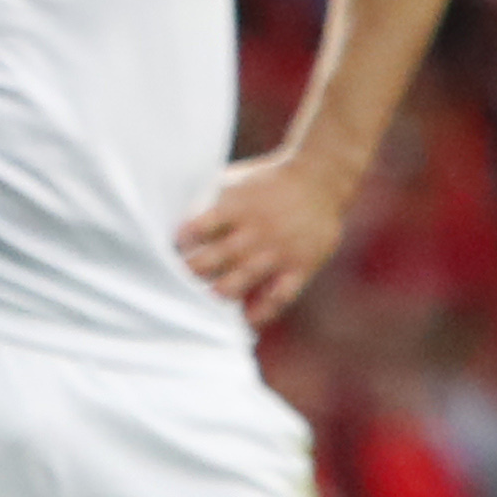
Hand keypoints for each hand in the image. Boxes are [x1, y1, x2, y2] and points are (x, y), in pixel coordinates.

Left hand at [175, 150, 356, 328]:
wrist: (320, 178)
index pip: (198, 230)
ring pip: (240, 282)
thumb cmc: (268, 182)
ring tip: (212, 294)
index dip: (183, 243)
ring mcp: (278, 251)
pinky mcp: (301, 266)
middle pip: (214, 261)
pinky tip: (247, 317)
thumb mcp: (235, 181)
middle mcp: (256, 231)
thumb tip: (177, 227)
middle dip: (194, 272)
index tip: (177, 249)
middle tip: (187, 277)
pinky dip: (261, 312)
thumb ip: (209, 202)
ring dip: (220, 292)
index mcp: (237, 207)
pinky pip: (279, 297)